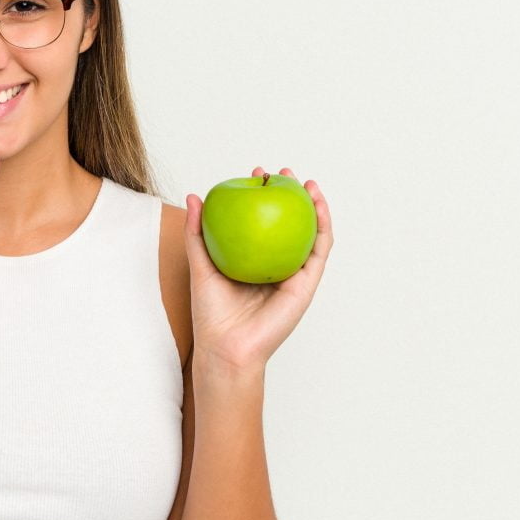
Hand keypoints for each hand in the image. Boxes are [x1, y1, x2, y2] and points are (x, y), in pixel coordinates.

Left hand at [182, 167, 332, 368]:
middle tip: (279, 173)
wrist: (227, 346)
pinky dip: (323, 225)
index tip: (254, 175)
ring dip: (313, 206)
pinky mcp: (306, 284)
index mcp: (253, 262)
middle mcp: (276, 267)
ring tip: (304, 183)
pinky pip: (319, 250)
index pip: (261, 223)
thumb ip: (197, 232)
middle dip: (288, 196)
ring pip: (310, 234)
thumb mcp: (201, 265)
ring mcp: (293, 275)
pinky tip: (318, 206)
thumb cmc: (211, 313)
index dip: (260, 197)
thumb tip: (196, 195)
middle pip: (288, 225)